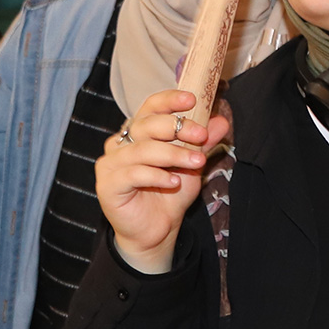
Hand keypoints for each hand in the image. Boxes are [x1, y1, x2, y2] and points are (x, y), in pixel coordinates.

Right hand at [96, 89, 226, 273]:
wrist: (158, 229)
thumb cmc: (170, 192)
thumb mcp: (192, 164)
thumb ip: (203, 143)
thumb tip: (221, 121)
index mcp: (138, 132)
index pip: (150, 106)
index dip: (169, 100)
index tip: (192, 99)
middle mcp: (120, 143)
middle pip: (146, 124)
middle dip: (178, 127)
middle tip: (202, 135)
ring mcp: (110, 163)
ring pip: (143, 149)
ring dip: (174, 154)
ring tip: (196, 161)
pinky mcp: (107, 185)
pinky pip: (134, 173)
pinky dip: (157, 176)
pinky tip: (174, 182)